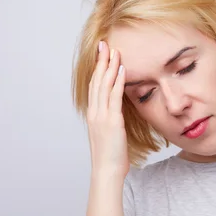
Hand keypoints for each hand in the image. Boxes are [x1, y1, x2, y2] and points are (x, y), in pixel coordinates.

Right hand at [86, 41, 128, 178]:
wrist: (107, 171)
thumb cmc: (110, 157)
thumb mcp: (110, 134)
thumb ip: (111, 120)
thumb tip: (117, 112)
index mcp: (93, 115)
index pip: (94, 86)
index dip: (97, 69)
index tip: (101, 54)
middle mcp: (94, 112)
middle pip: (96, 81)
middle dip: (101, 61)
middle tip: (104, 44)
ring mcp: (101, 116)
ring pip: (104, 85)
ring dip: (109, 66)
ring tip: (114, 50)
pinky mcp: (112, 121)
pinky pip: (114, 96)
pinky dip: (117, 81)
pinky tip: (122, 68)